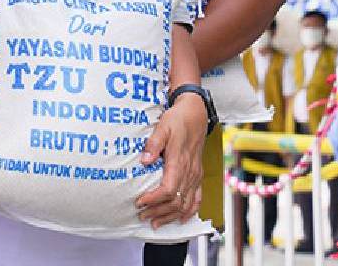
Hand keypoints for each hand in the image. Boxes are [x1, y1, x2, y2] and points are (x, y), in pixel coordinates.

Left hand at [135, 94, 206, 227]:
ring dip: (171, 216)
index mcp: (179, 162)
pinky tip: (181, 219)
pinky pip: (197, 199)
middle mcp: (190, 172)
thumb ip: (153, 144)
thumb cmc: (177, 120)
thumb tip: (144, 160)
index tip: (139, 202)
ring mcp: (196, 175)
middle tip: (142, 216)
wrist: (195, 114)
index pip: (167, 190)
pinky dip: (189, 211)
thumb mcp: (162, 127)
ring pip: (186, 204)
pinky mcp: (198, 175)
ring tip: (156, 222)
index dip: (153, 200)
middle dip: (158, 212)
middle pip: (175, 201)